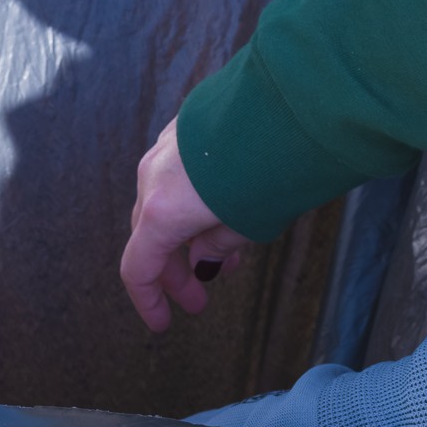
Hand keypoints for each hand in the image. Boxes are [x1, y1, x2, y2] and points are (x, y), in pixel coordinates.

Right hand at [120, 117, 250, 331]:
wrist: (287, 102)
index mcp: (162, 212)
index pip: (139, 268)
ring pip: (163, 204)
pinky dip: (189, 203)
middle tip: (201, 297)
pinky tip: (220, 210)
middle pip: (150, 237)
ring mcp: (165, 148)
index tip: (164, 324)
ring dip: (186, 236)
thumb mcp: (250, 225)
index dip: (149, 301)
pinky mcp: (183, 127)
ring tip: (225, 255)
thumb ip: (218, 246)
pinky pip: (175, 175)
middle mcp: (153, 178)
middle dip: (175, 271)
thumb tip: (203, 258)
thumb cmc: (271, 170)